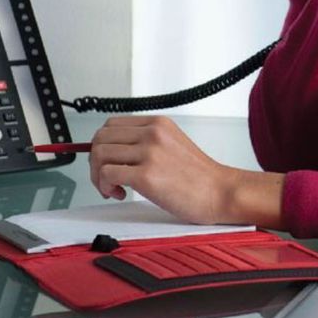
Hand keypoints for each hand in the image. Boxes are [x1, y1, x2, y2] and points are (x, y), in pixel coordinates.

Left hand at [89, 116, 282, 227]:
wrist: (222, 193)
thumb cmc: (199, 178)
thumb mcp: (173, 145)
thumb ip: (146, 143)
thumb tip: (114, 152)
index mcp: (158, 124)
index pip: (111, 125)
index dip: (103, 145)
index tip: (108, 162)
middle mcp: (152, 133)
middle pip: (101, 138)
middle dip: (95, 161)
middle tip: (106, 179)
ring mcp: (149, 153)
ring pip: (100, 155)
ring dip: (98, 176)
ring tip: (114, 188)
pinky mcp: (146, 175)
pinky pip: (107, 174)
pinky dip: (105, 186)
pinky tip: (119, 194)